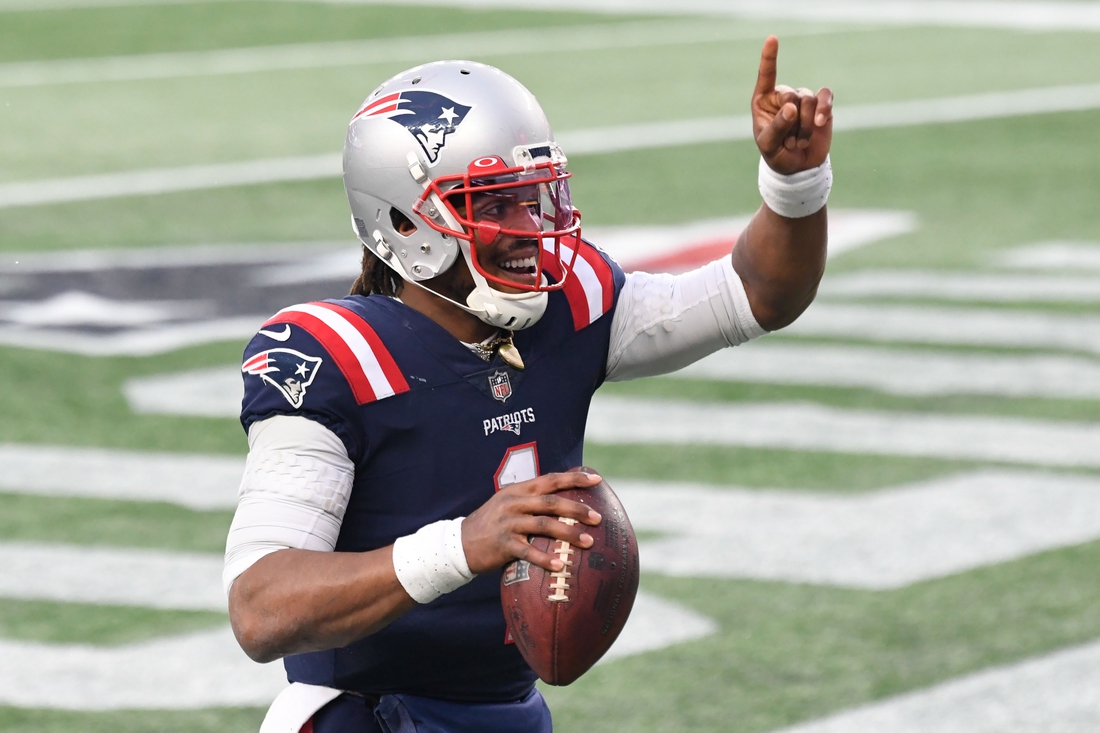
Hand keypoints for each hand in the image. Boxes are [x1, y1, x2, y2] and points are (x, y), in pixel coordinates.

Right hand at [461, 471, 602, 573]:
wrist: (460, 543)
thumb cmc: (493, 524)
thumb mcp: (509, 503)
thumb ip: (532, 499)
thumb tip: (565, 500)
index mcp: (519, 490)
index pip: (550, 479)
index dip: (574, 478)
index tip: (597, 479)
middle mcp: (514, 503)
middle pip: (551, 502)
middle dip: (577, 509)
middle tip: (598, 518)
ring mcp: (508, 523)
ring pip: (544, 524)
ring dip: (568, 533)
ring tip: (588, 542)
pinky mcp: (503, 544)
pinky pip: (528, 551)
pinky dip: (544, 558)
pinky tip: (559, 565)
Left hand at [752, 35, 832, 174]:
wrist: (799, 168)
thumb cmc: (777, 154)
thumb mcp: (769, 145)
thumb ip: (777, 126)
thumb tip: (792, 107)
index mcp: (764, 101)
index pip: (766, 75)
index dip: (769, 57)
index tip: (772, 38)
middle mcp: (784, 96)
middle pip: (792, 95)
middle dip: (792, 122)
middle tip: (788, 141)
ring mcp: (803, 99)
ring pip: (808, 100)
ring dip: (805, 126)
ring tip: (798, 141)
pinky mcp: (822, 105)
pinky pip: (825, 97)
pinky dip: (823, 109)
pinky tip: (820, 123)